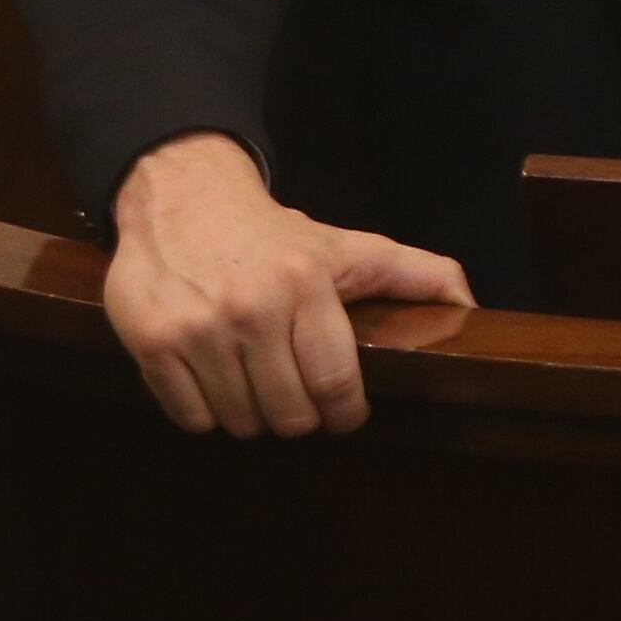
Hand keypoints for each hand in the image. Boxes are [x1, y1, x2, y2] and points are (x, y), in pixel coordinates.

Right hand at [98, 131, 471, 436]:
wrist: (183, 197)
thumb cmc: (275, 236)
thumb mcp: (348, 247)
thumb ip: (415, 274)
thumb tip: (469, 307)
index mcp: (306, 284)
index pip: (336, 387)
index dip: (344, 413)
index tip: (342, 411)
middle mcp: (251, 308)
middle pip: (290, 416)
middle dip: (298, 413)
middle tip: (293, 390)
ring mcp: (197, 328)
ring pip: (241, 422)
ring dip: (252, 413)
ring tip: (254, 379)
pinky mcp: (152, 343)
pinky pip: (191, 420)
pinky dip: (205, 412)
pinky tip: (214, 377)